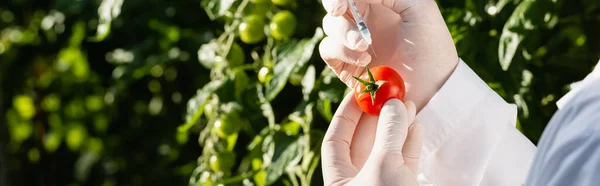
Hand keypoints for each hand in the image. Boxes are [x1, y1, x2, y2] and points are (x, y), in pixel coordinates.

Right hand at [319, 0, 458, 110]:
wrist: (431, 87)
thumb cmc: (431, 45)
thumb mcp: (419, 8)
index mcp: (379, 3)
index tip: (340, 3)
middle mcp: (362, 21)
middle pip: (334, 7)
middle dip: (336, 9)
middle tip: (342, 14)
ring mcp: (352, 43)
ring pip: (330, 27)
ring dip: (344, 34)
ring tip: (365, 47)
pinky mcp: (345, 65)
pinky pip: (328, 50)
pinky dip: (342, 52)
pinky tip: (364, 60)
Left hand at [322, 93, 423, 185]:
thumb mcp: (383, 165)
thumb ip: (388, 133)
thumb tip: (394, 103)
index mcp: (338, 179)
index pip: (335, 140)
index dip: (346, 114)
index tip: (359, 94)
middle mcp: (356, 181)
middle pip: (363, 142)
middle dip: (378, 117)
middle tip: (390, 95)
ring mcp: (380, 184)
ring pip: (386, 151)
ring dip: (398, 128)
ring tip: (409, 106)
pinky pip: (403, 164)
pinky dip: (410, 145)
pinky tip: (417, 128)